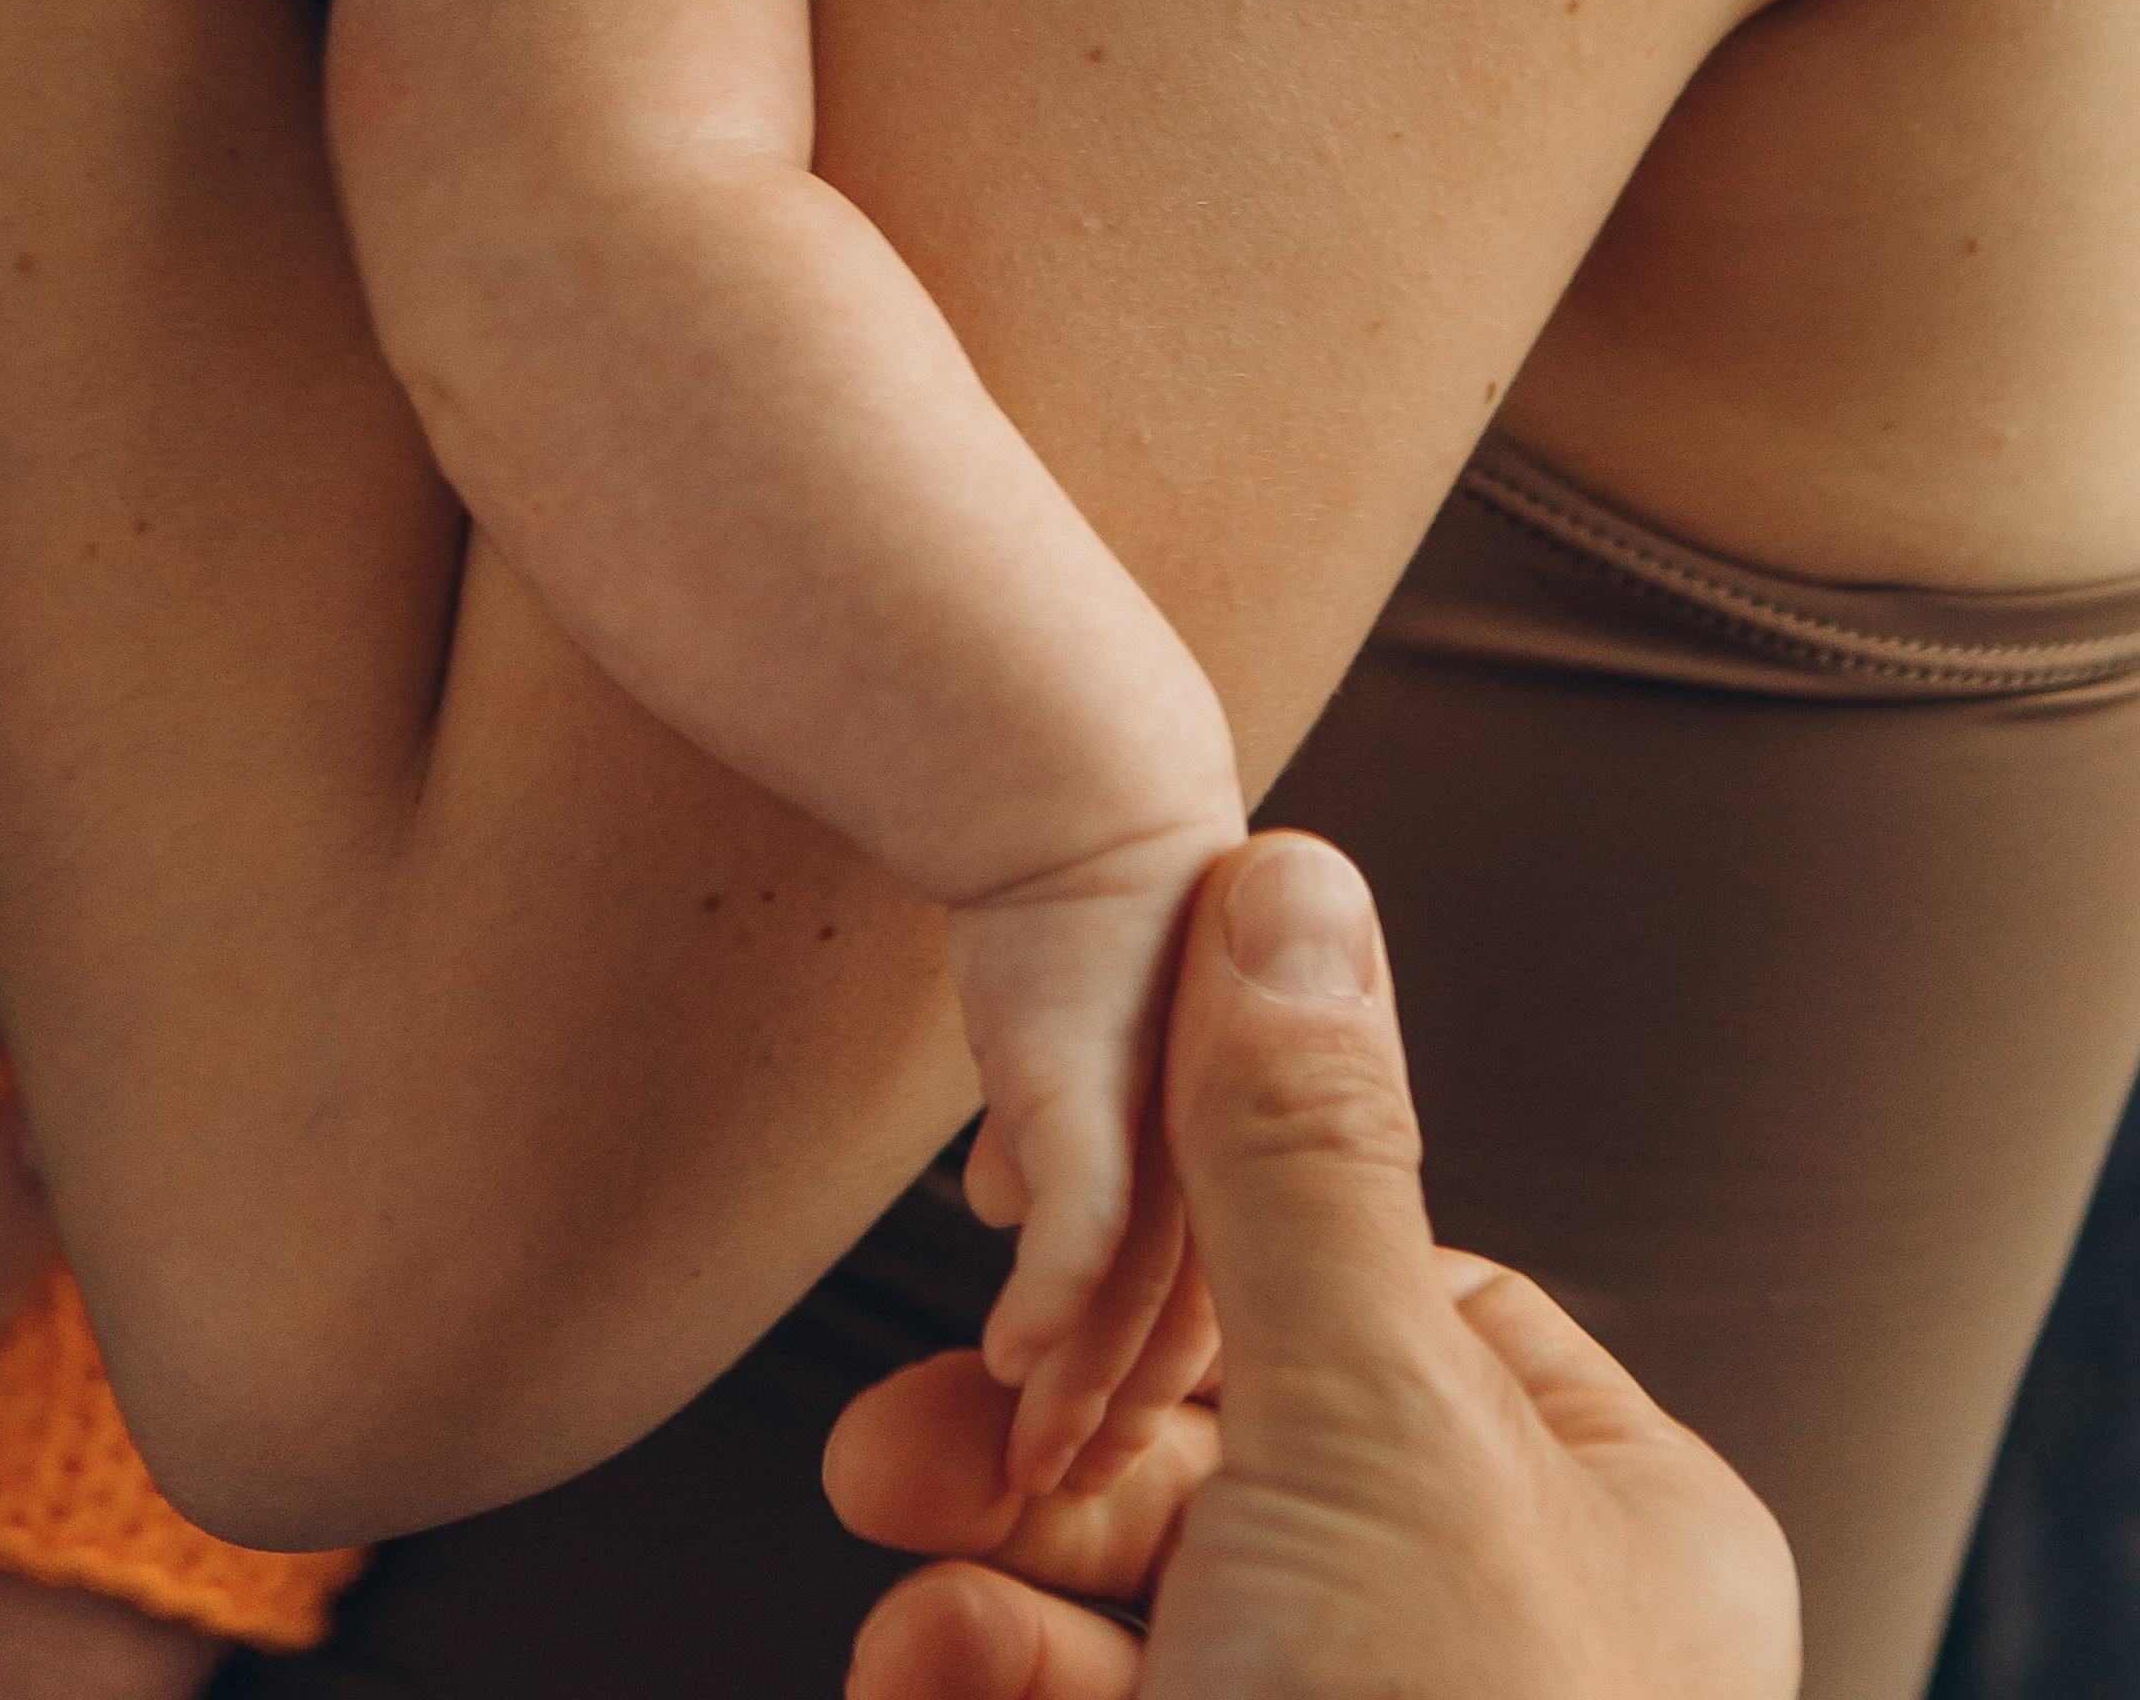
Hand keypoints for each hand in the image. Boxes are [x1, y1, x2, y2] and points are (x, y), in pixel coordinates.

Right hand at [829, 832, 1799, 1699]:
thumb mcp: (1376, 1431)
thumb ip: (1302, 1158)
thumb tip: (1296, 873)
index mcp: (1601, 1517)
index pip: (1382, 1301)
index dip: (1202, 1260)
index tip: (1056, 1243)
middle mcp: (1496, 1635)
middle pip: (1229, 1453)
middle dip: (1042, 1441)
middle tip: (889, 1441)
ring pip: (1136, 1603)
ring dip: (992, 1586)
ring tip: (908, 1589)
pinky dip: (992, 1689)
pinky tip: (922, 1681)